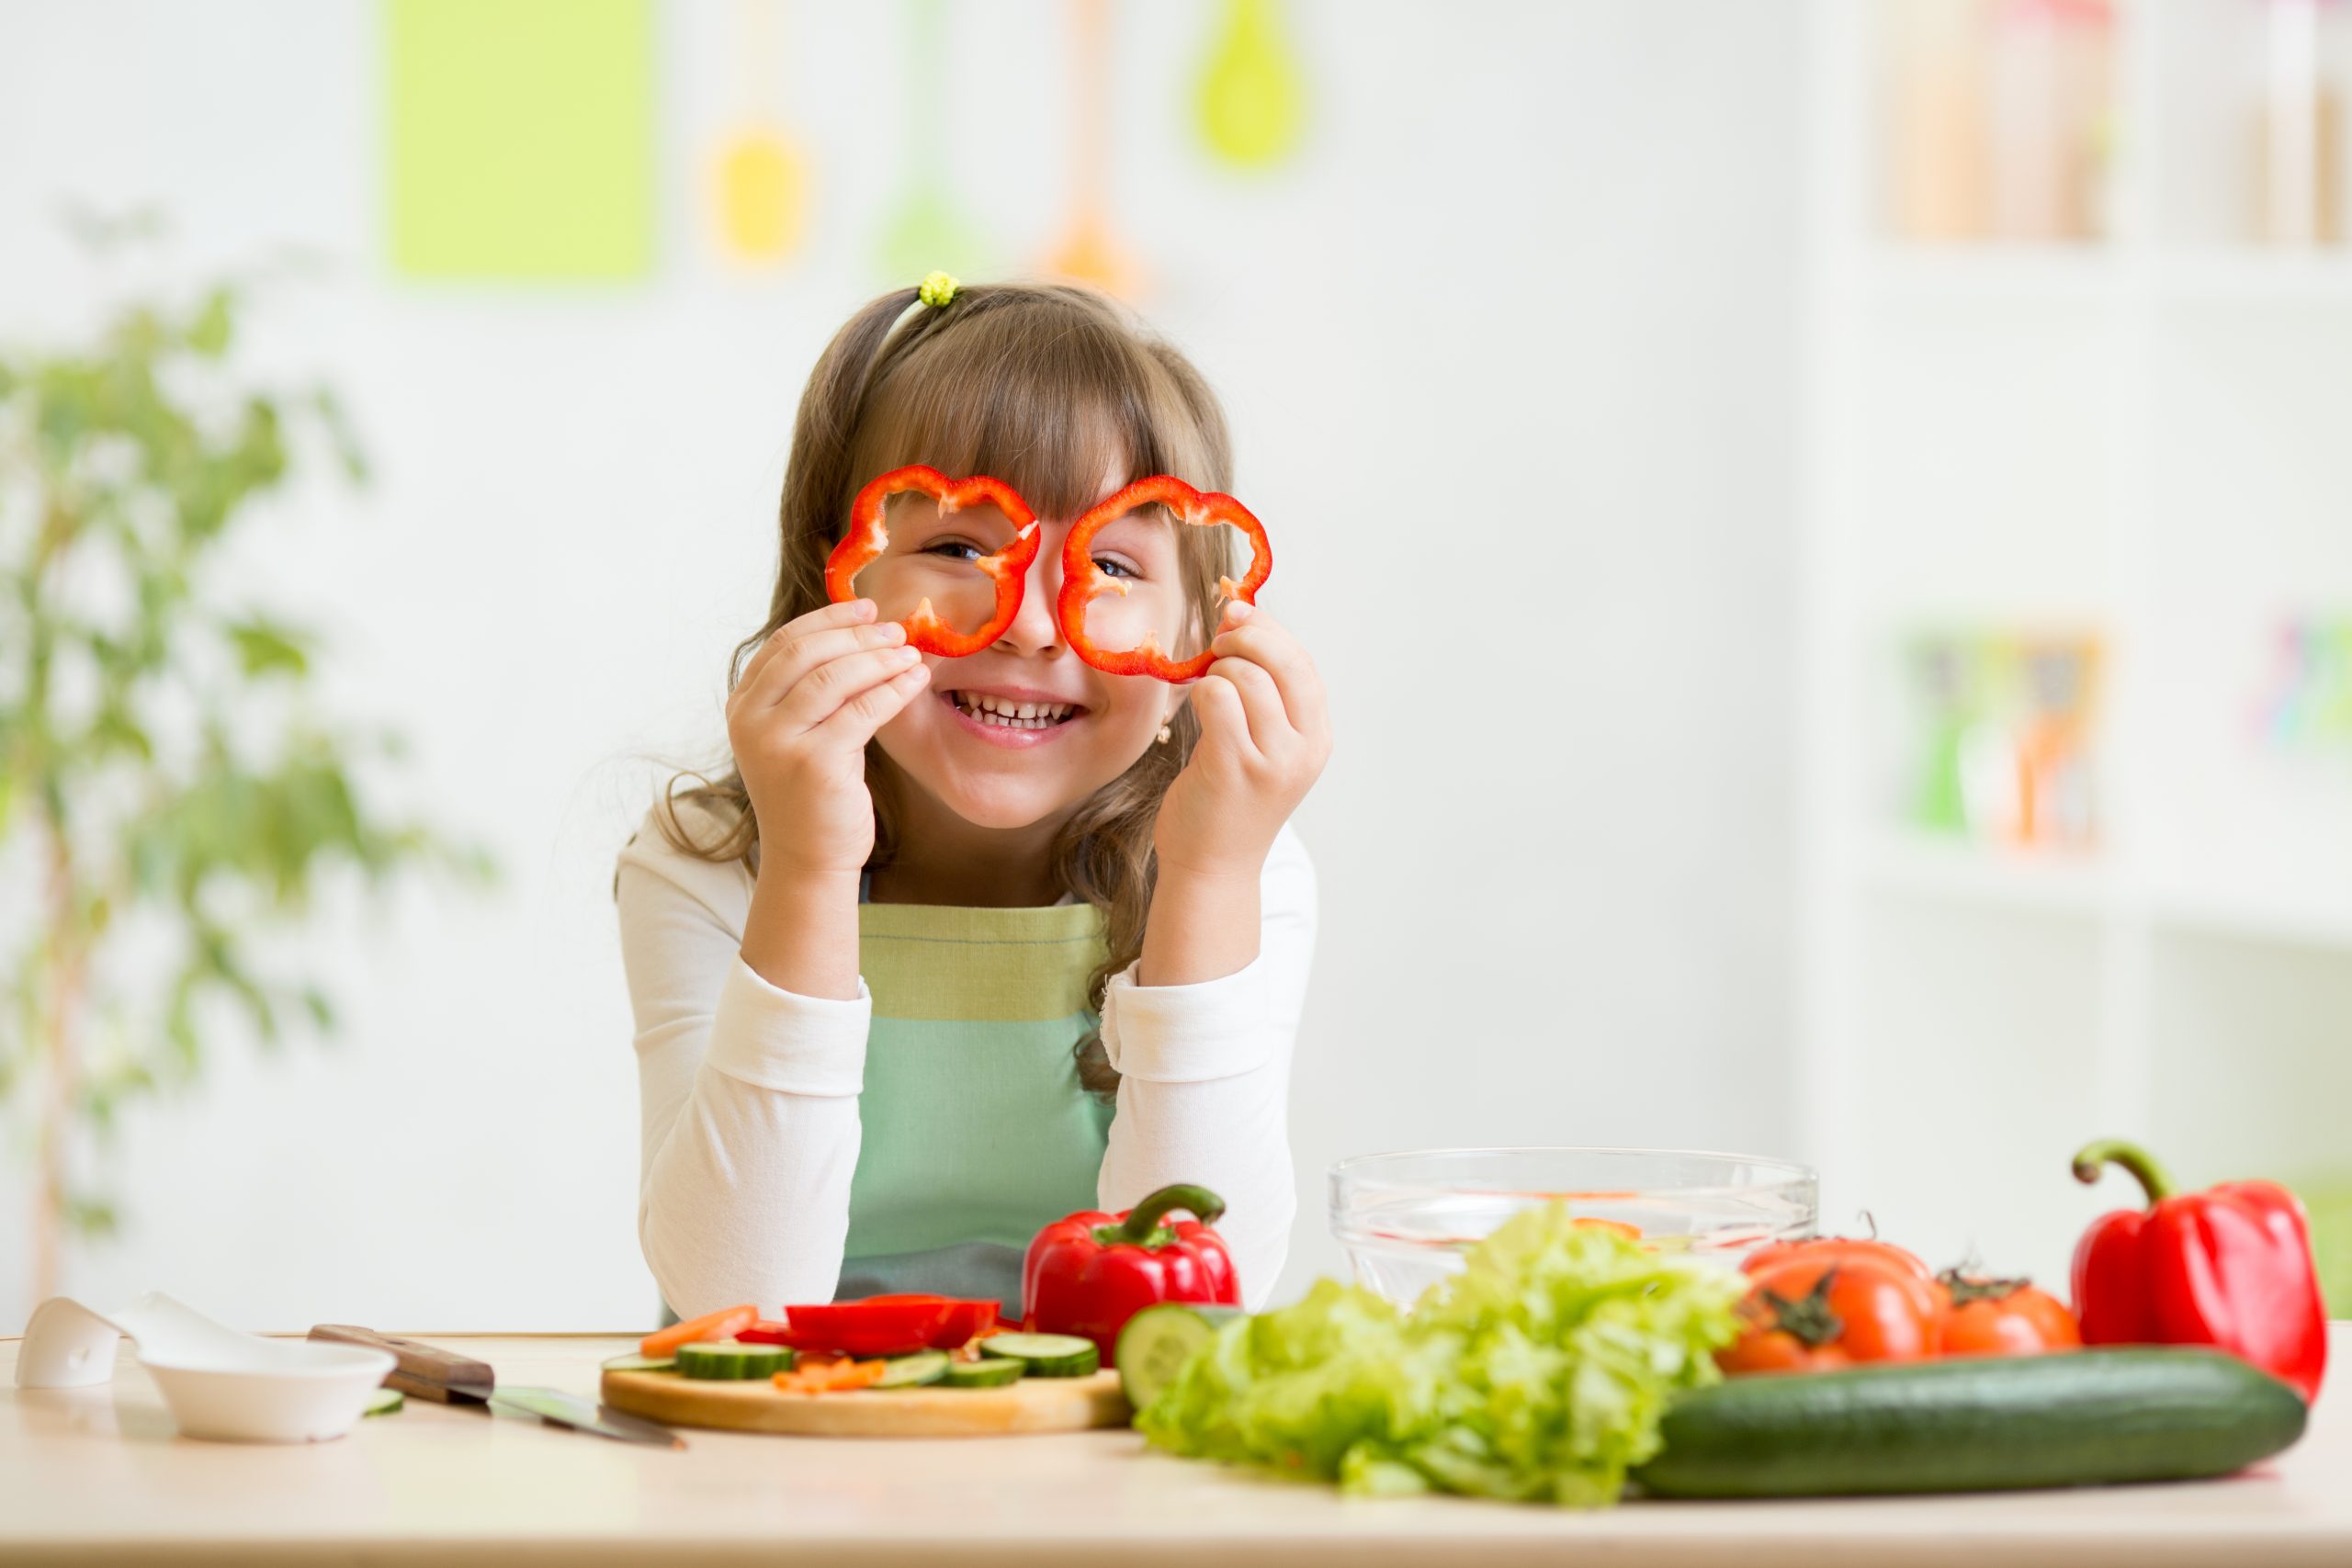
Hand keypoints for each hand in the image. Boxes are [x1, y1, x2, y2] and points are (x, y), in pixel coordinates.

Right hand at [726, 599, 929, 880]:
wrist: (808, 858)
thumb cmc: (812, 791)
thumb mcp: (801, 731)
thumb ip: (813, 687)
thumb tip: (862, 630)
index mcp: (742, 706)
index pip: (784, 643)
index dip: (829, 620)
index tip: (867, 608)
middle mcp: (751, 721)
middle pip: (807, 653)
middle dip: (858, 635)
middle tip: (897, 629)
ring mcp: (778, 743)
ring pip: (835, 677)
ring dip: (880, 658)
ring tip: (911, 652)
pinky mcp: (813, 764)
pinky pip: (863, 711)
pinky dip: (894, 689)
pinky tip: (916, 680)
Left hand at [1153, 603, 1330, 882]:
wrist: (1212, 868)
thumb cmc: (1229, 800)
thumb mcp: (1264, 746)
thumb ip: (1263, 692)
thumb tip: (1239, 617)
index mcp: (1316, 739)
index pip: (1302, 663)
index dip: (1269, 630)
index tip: (1236, 611)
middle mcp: (1303, 750)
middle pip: (1281, 661)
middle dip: (1243, 636)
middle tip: (1216, 640)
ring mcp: (1271, 761)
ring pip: (1245, 675)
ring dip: (1216, 668)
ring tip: (1205, 687)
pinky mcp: (1232, 768)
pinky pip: (1216, 698)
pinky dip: (1200, 689)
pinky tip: (1195, 708)